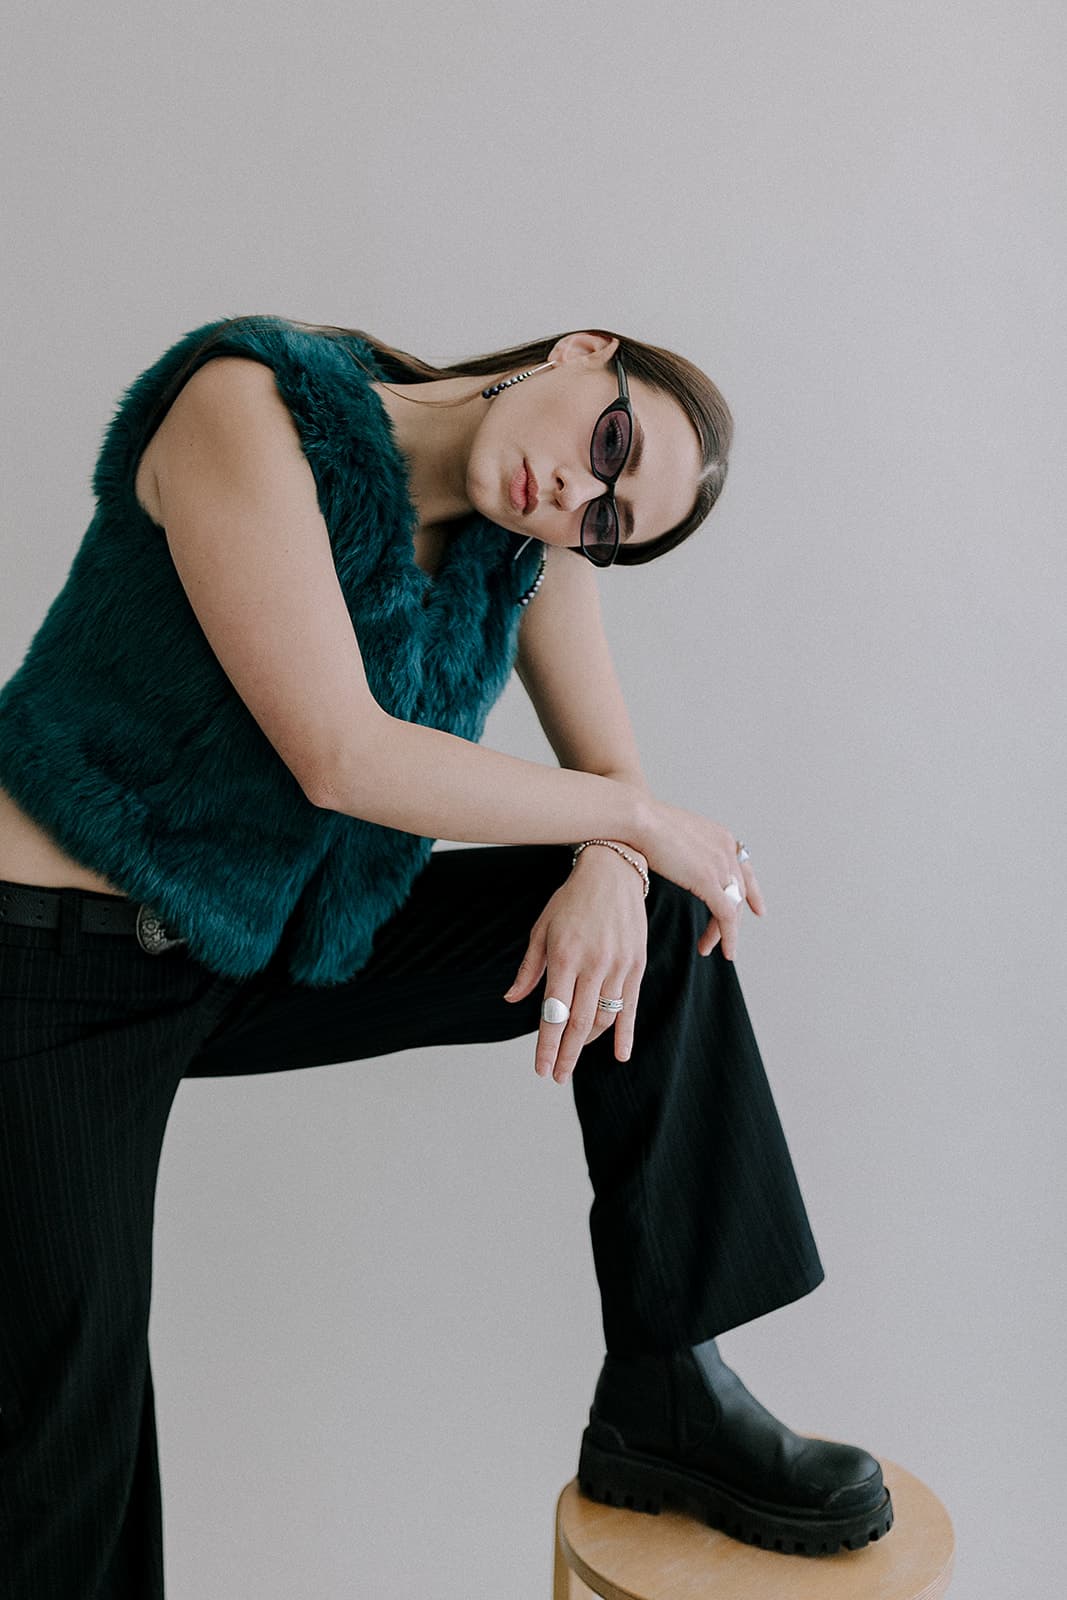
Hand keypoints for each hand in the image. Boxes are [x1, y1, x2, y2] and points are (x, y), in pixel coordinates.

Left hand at [502, 846, 647, 1084]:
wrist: (613, 872)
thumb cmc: (571, 900)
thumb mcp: (542, 929)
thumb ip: (529, 968)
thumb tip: (512, 999)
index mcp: (563, 957)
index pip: (554, 1012)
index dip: (546, 1045)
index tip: (540, 1068)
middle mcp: (592, 965)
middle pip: (580, 1023)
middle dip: (566, 1054)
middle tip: (556, 1075)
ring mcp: (618, 966)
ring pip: (604, 1018)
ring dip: (588, 1043)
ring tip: (573, 1055)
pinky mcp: (636, 965)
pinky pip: (631, 1006)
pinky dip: (626, 1032)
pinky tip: (621, 1054)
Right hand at [636, 797, 765, 960]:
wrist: (637, 818)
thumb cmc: (641, 824)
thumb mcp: (672, 835)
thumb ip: (682, 849)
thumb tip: (673, 860)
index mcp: (720, 836)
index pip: (744, 866)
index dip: (751, 891)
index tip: (756, 908)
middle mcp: (726, 849)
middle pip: (739, 891)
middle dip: (735, 918)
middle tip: (728, 939)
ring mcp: (720, 864)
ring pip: (733, 907)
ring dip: (725, 933)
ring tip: (709, 949)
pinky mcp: (709, 880)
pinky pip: (725, 915)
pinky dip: (727, 936)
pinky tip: (721, 950)